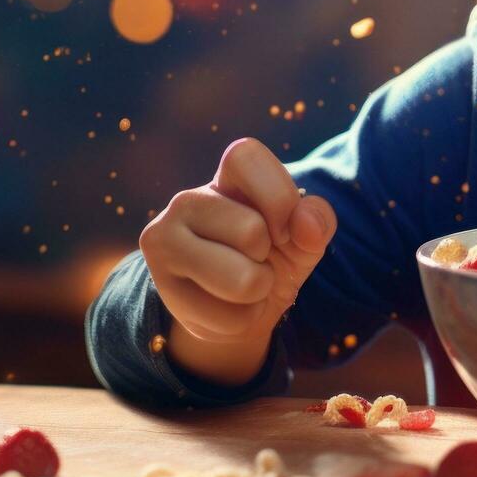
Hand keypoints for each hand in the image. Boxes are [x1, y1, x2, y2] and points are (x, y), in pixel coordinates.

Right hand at [140, 138, 336, 347]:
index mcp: (227, 177)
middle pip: (251, 231)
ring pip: (241, 280)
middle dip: (269, 259)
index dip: (277, 197)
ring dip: (259, 292)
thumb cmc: (275, 257)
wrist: (239, 307)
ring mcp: (164, 238)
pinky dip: (243, 320)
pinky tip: (224, 306)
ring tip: (243, 285)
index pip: (245, 156)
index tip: (283, 230)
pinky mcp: (159, 282)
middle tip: (254, 261)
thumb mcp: (306, 237)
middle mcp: (188, 200)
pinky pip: (228, 318)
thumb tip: (306, 225)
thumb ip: (317, 221)